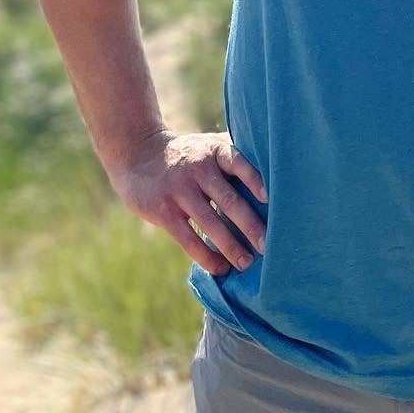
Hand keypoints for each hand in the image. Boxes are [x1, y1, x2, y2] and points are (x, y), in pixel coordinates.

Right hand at [109, 128, 267, 276]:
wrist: (139, 155)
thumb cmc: (188, 154)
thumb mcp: (209, 146)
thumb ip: (234, 158)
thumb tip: (275, 178)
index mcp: (215, 150)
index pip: (238, 163)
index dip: (255, 179)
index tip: (270, 199)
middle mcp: (199, 169)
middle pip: (228, 200)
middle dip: (250, 225)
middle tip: (268, 245)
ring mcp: (180, 190)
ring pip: (210, 223)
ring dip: (231, 246)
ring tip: (247, 263)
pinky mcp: (164, 211)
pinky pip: (188, 239)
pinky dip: (206, 256)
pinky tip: (220, 268)